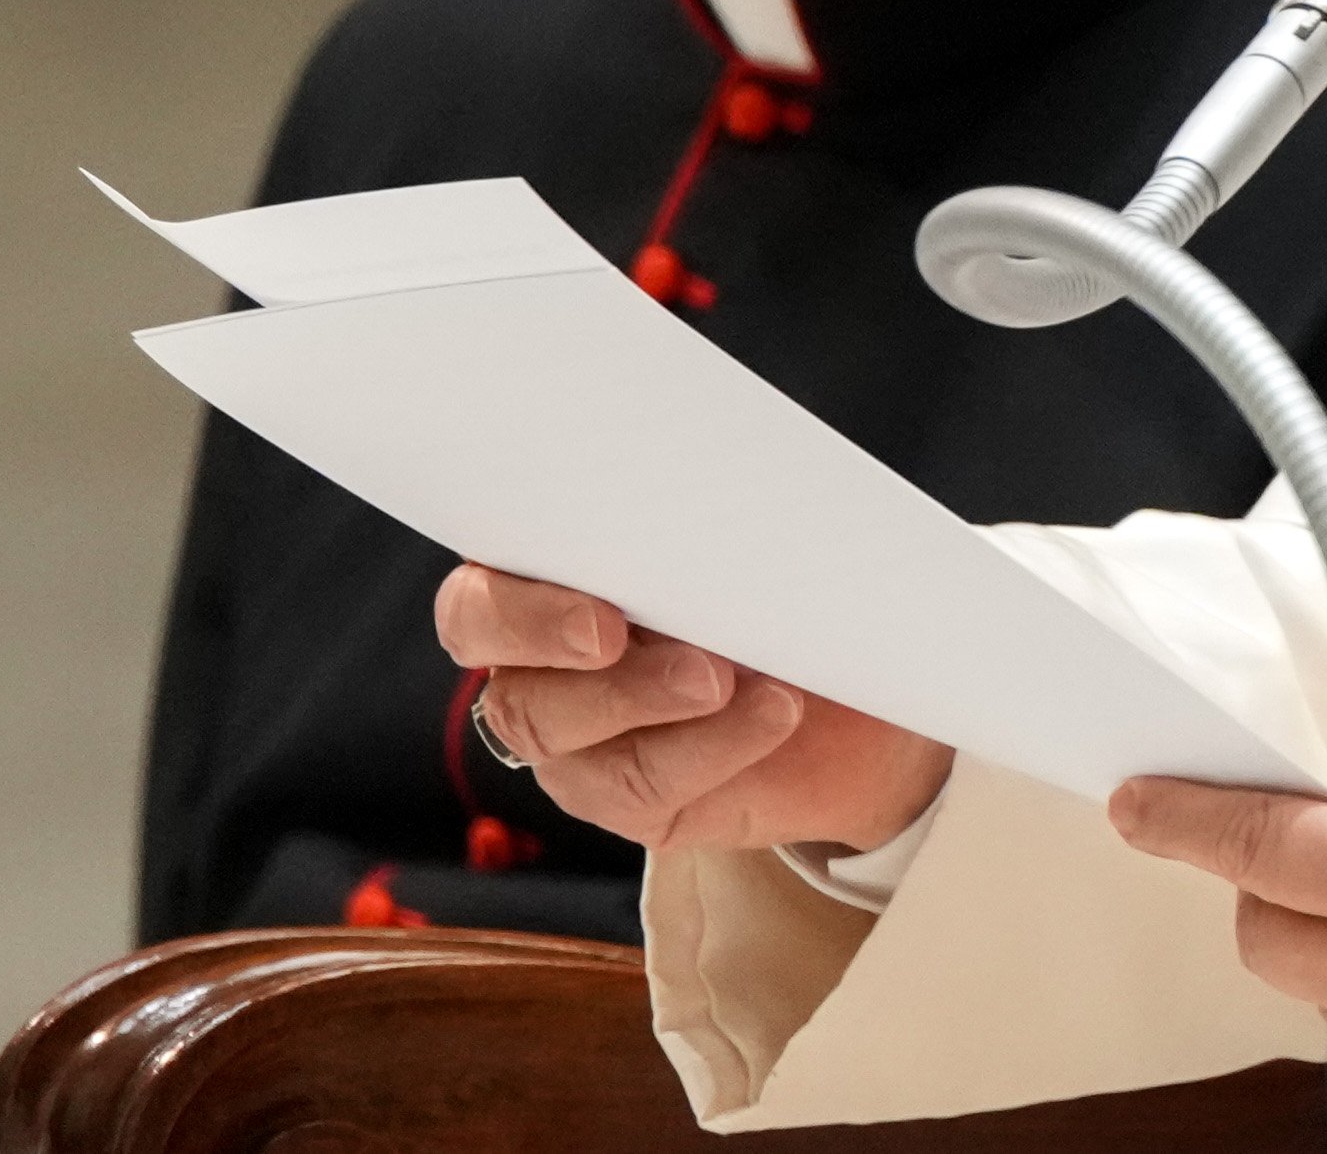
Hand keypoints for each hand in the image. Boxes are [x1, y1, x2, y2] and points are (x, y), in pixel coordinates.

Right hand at [436, 564, 951, 854]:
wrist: (851, 697)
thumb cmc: (780, 594)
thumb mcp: (743, 551)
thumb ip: (696, 539)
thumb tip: (705, 529)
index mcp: (542, 590)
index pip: (476, 606)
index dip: (517, 614)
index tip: (603, 619)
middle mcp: (539, 675)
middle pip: (514, 688)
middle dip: (570, 659)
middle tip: (641, 642)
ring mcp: (576, 747)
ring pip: (567, 737)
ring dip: (650, 698)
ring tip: (730, 677)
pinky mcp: (627, 798)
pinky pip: (643, 784)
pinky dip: (715, 745)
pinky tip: (772, 711)